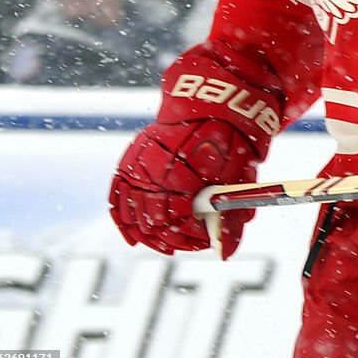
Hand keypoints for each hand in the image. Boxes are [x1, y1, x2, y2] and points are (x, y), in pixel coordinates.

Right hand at [109, 119, 256, 258]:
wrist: (212, 102)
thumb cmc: (229, 139)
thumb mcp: (239, 176)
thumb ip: (231, 218)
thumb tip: (224, 255)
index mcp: (181, 172)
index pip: (179, 222)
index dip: (192, 237)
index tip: (205, 239)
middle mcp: (152, 169)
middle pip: (154, 222)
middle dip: (173, 238)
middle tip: (190, 241)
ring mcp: (138, 164)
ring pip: (133, 214)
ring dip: (150, 234)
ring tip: (168, 243)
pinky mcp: (130, 159)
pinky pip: (118, 194)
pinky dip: (124, 219)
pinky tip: (134, 237)